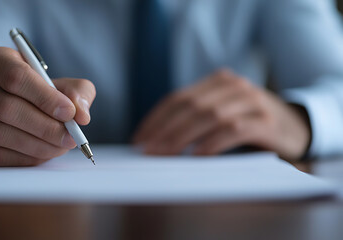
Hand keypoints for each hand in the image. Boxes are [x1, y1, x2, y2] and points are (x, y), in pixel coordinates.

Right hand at [0, 47, 95, 165]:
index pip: (15, 77)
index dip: (45, 97)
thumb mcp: (64, 84)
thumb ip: (78, 93)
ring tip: (62, 146)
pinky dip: (25, 157)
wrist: (19, 108)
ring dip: (37, 144)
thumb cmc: (43, 93)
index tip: (69, 113)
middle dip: (44, 126)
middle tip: (70, 137)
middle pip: (6, 107)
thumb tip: (81, 114)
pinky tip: (45, 153)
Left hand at [133, 69, 310, 160]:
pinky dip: (213, 142)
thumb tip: (158, 142)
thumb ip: (197, 119)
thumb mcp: (223, 113)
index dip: (156, 118)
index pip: (178, 98)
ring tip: (165, 155)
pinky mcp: (266, 121)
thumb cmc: (250, 123)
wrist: (297, 125)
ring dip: (183, 137)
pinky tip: (198, 156)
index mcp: (217, 82)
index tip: (139, 138)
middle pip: (190, 106)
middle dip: (164, 130)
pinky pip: (234, 130)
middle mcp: (233, 86)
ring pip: (209, 116)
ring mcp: (252, 101)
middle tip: (147, 151)